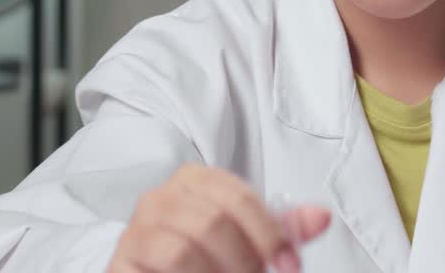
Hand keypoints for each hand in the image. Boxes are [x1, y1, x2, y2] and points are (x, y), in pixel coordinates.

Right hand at [108, 163, 331, 272]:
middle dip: (244, 260)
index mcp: (195, 181)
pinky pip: (163, 261)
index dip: (269, 232)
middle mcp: (161, 198)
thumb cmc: (208, 259)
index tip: (288, 264)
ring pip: (186, 248)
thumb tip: (321, 218)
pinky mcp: (123, 259)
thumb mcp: (249, 242)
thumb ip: (280, 230)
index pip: (238, 196)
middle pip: (214, 222)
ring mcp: (137, 228)